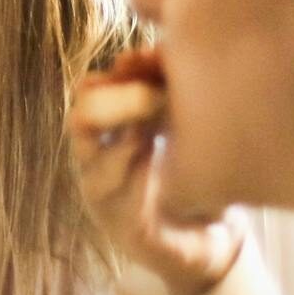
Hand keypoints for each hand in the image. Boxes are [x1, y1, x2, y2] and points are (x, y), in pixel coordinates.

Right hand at [69, 84, 241, 294]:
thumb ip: (171, 94)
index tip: (152, 67)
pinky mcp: (127, 234)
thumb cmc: (196, 178)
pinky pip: (123, 203)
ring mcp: (107, 203)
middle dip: (120, 102)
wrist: (213, 242)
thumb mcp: (185, 128)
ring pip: (94, 164)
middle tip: (160, 96)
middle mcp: (97, 167)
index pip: (87, 93)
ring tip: (161, 132)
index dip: (115, 74)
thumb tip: (162, 51)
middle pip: (80, 120)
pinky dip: (142, 179)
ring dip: (130, 140)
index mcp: (107, 137)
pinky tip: (162, 166)